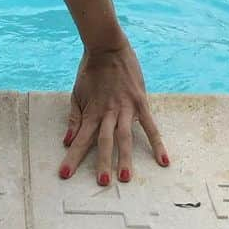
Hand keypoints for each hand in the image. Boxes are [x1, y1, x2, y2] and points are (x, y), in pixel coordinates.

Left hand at [58, 39, 168, 184]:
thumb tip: (67, 141)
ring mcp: (125, 107)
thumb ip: (74, 118)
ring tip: (125, 178)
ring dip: (125, 157)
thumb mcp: (77, 92)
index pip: (80, 139)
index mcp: (91, 111)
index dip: (72, 158)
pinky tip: (163, 160)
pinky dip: (157, 143)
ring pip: (125, 137)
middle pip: (104, 141)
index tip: (65, 174)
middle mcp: (108, 112)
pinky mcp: (140, 102)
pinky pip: (150, 125)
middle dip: (102, 162)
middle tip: (102, 182)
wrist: (106, 46)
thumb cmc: (90, 70)